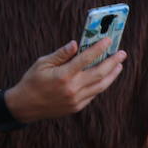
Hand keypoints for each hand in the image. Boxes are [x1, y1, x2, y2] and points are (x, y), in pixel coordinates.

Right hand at [5, 40, 125, 123]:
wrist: (24, 106)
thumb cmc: (32, 81)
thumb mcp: (42, 63)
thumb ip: (61, 54)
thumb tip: (76, 43)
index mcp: (63, 75)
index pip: (86, 59)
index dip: (99, 49)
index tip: (108, 40)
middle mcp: (72, 88)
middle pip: (99, 73)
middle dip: (113, 62)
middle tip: (122, 53)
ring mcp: (76, 100)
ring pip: (100, 86)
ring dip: (112, 75)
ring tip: (119, 65)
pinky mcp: (77, 107)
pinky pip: (94, 94)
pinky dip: (101, 84)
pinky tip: (105, 77)